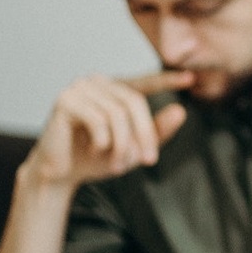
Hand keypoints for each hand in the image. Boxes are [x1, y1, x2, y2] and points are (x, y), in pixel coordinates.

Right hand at [28, 70, 193, 188]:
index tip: (191, 78)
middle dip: (145, 135)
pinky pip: (98, 120)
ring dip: (123, 145)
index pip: (144, 82)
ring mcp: (79, 88)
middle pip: (134, 102)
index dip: (167, 80)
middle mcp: (97, 82)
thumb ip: (156, 132)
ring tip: (118, 164)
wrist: (60, 174)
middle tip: (148, 161)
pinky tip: (94, 151)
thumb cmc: (95, 158)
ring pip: (117, 114)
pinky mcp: (65, 101)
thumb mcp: (133, 148)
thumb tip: (180, 111)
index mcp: (114, 89)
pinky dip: (103, 142)